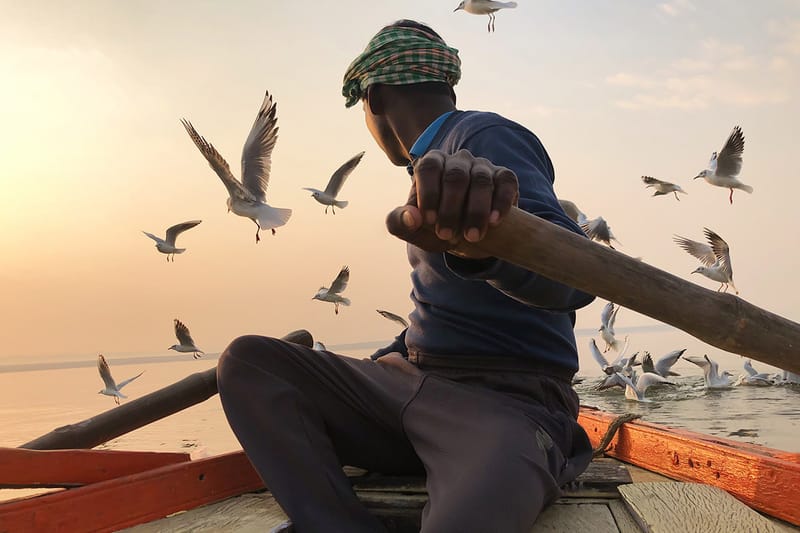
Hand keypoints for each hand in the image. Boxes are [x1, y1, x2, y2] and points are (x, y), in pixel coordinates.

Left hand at [386, 149, 518, 255]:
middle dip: (450, 209)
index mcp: (431, 164)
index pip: (428, 168)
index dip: (428, 193)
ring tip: (471, 236)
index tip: (428, 221)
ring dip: (476, 211)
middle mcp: (457, 160)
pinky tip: (494, 222)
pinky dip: (501, 201)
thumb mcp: (413, 229)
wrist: (466, 235)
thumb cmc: (435, 227)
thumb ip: (399, 223)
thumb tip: (410, 217)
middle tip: (446, 236)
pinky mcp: (504, 177)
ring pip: (481, 180)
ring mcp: (482, 167)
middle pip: (455, 176)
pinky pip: (506, 182)